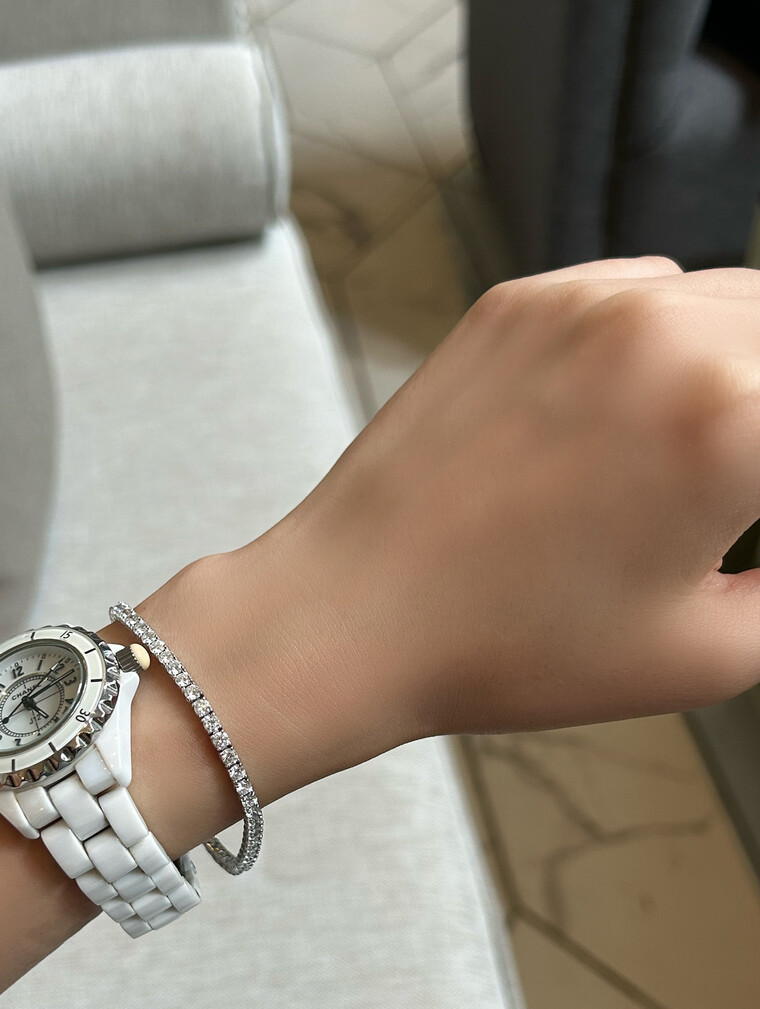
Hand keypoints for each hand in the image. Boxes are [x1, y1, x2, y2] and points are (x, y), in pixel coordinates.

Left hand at [138, 257, 759, 799]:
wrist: (354, 612)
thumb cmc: (507, 647)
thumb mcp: (704, 655)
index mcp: (733, 420)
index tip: (755, 517)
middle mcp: (667, 333)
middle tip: (736, 494)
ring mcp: (586, 304)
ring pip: (733, 298)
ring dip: (746, 364)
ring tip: (703, 453)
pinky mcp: (523, 300)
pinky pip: (645, 288)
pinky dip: (671, 334)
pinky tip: (643, 406)